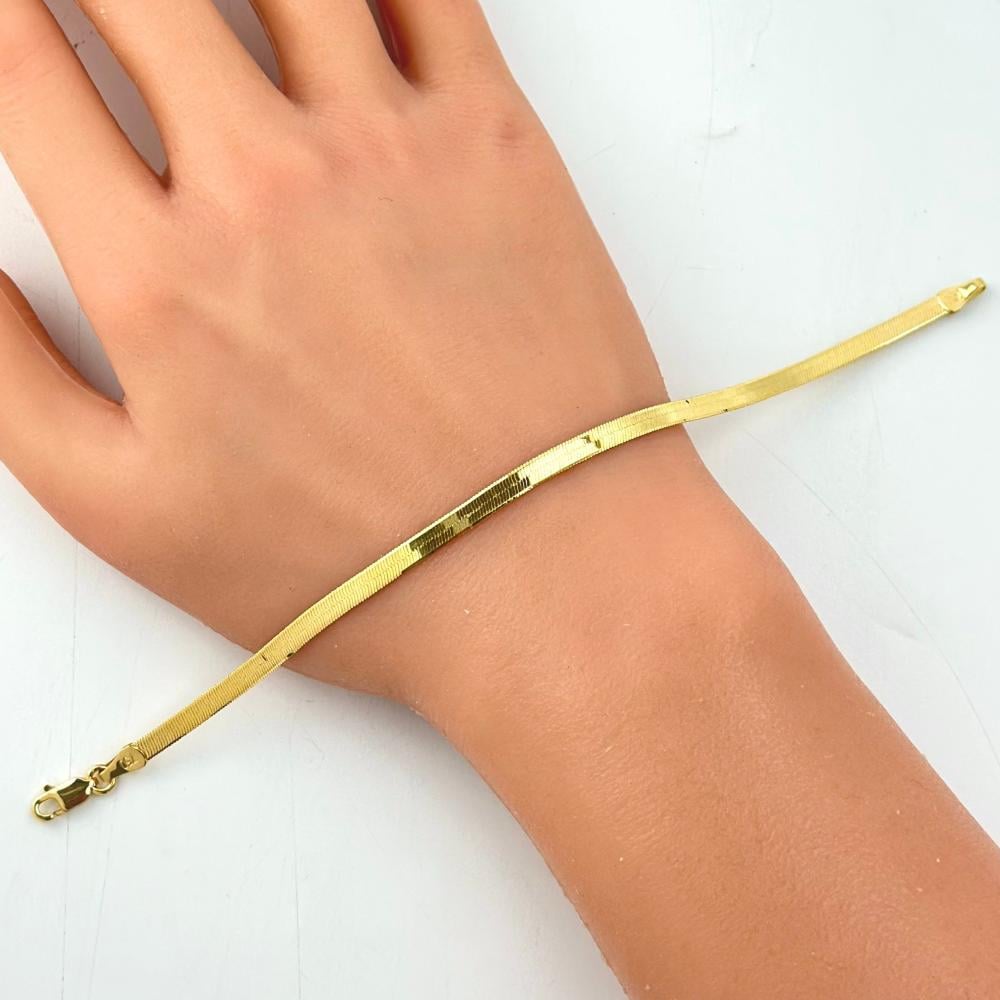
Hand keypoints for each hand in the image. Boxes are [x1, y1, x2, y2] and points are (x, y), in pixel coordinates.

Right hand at [0, 0, 678, 700]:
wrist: (541, 573)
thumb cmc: (348, 566)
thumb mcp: (127, 514)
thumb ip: (11, 378)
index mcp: (158, 277)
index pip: (26, 71)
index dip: (5, 23)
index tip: (17, 24)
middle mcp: (265, 184)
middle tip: (107, 11)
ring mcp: (391, 148)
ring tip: (208, 5)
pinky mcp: (499, 143)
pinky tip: (343, 1)